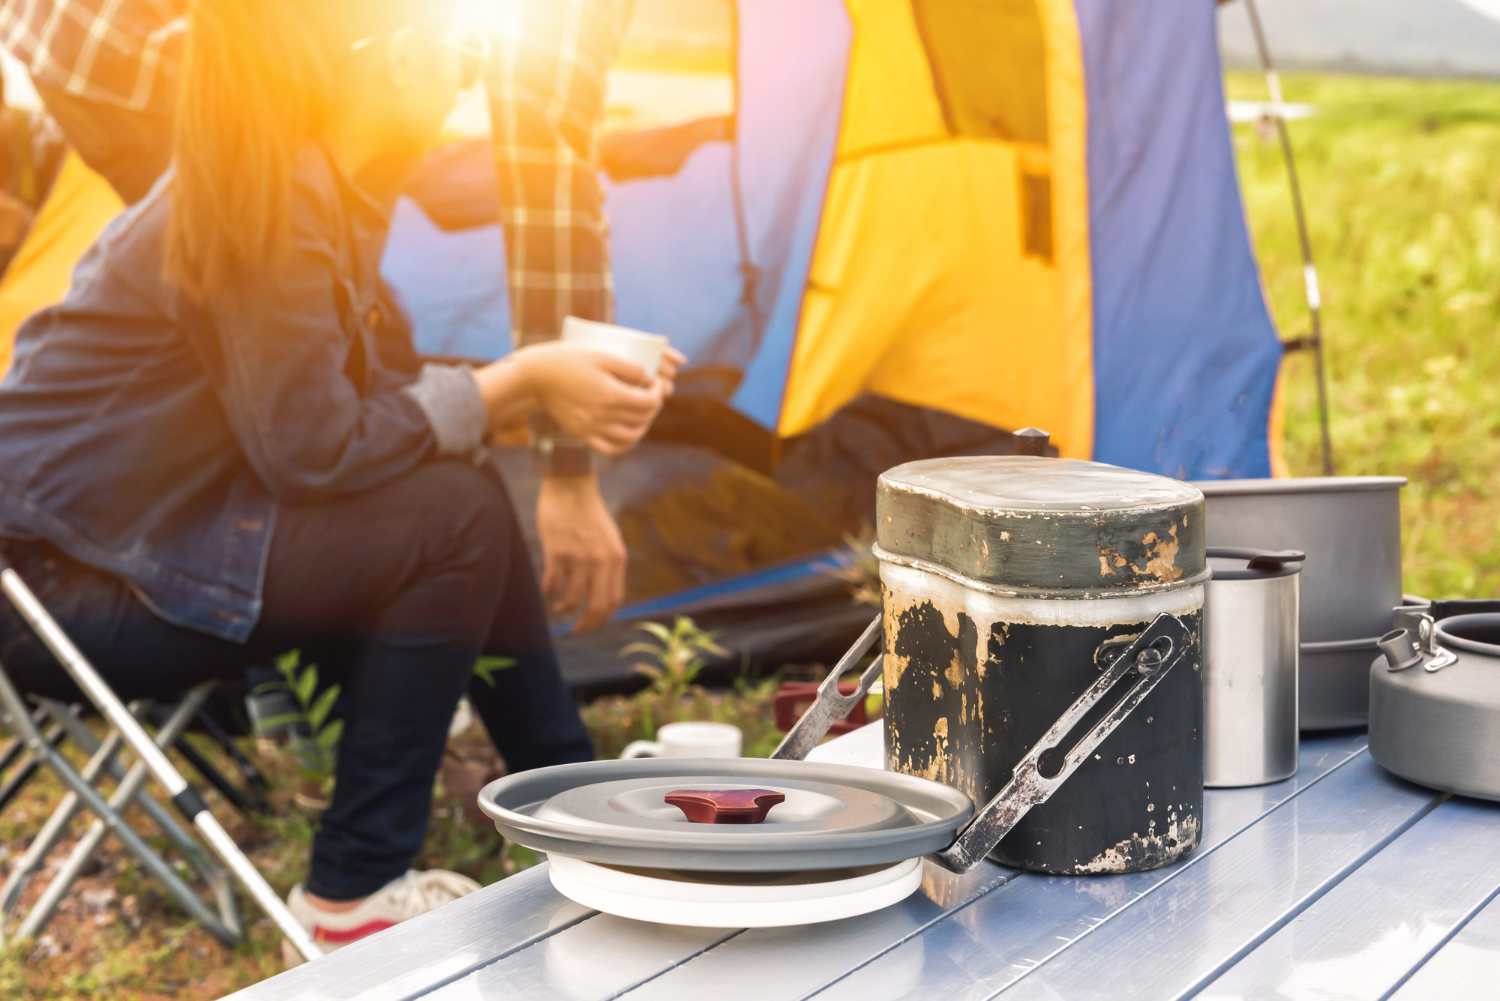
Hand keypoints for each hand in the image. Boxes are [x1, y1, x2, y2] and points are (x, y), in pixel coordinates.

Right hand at [513, 343, 683, 455]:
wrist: (537, 375)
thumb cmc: (569, 360)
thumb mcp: (603, 356)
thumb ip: (630, 368)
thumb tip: (648, 378)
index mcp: (611, 395)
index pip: (649, 402)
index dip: (657, 392)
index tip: (655, 382)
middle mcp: (603, 416)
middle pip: (642, 419)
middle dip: (653, 407)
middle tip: (651, 395)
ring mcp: (591, 428)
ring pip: (630, 438)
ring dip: (642, 427)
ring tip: (642, 414)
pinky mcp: (581, 434)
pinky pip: (609, 449)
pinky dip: (624, 445)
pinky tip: (627, 432)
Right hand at [537, 474, 625, 630]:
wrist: (570, 487)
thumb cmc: (589, 513)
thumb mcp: (610, 539)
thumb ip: (610, 565)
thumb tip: (604, 596)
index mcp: (617, 559)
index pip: (613, 601)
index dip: (602, 619)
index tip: (592, 625)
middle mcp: (600, 561)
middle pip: (595, 607)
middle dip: (585, 625)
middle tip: (576, 630)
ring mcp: (578, 557)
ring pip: (572, 600)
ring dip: (564, 609)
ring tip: (559, 607)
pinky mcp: (556, 552)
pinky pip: (551, 585)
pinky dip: (549, 593)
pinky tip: (549, 590)